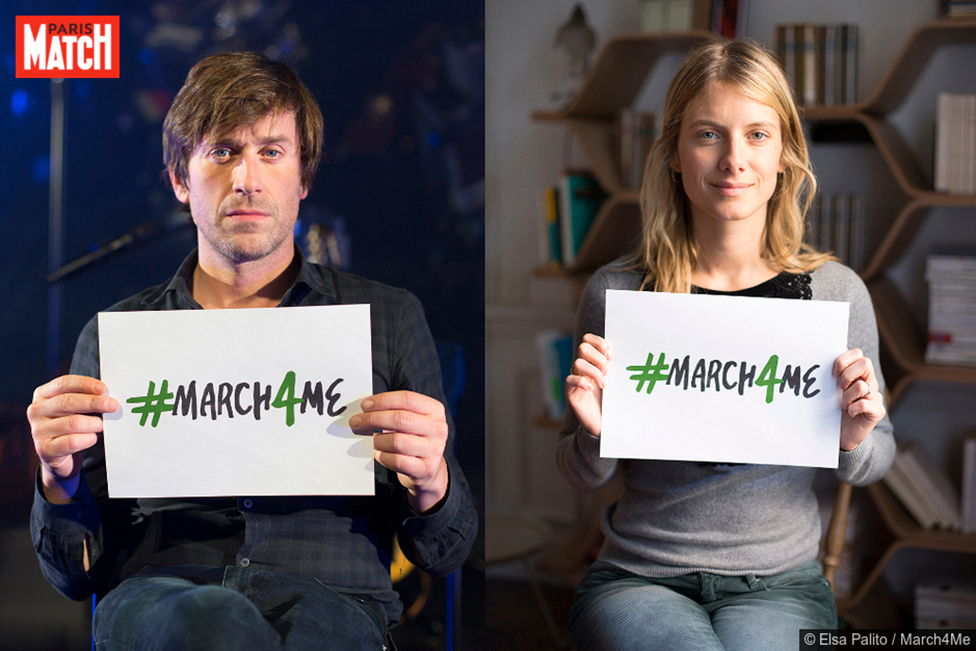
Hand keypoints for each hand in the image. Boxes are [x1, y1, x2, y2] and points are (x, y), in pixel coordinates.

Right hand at [27, 375, 118, 502]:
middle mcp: (36, 410)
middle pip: (68, 402)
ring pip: (73, 423)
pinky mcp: (45, 449)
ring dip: (94, 424)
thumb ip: (87, 398)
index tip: (103, 388)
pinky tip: (92, 438)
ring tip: (101, 425)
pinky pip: (72, 442)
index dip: (84, 384)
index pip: (63, 383)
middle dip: (94, 402)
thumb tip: (108, 396)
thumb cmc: (72, 426)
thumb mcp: (77, 408)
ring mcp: (38, 430)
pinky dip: (88, 439)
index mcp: (43, 395)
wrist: (59, 455)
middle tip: (113, 406)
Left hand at [349, 391, 448, 513]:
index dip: (383, 400)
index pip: (407, 399)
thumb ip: (393, 411)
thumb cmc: (413, 439)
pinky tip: (380, 454)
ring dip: (378, 441)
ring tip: (374, 441)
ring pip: (397, 441)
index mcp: (435, 410)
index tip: (365, 405)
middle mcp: (438, 428)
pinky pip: (397, 461)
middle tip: (356, 422)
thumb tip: (365, 409)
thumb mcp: (410, 421)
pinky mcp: (426, 469)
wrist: (427, 470)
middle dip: (373, 419)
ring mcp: (434, 450)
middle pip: (401, 418)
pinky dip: (383, 457)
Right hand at [566, 333, 610, 437]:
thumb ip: (617, 365)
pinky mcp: (571, 392)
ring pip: (577, 362)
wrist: (605, 423)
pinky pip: (570, 380)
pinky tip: (591, 388)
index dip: (599, 343)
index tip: (610, 356)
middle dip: (598, 357)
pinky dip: (581, 381)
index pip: (589, 339)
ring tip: (603, 384)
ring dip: (593, 371)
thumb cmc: (613, 400)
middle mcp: (583, 367)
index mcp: (593, 360)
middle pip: (583, 347)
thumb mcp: (617, 380)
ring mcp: (576, 379)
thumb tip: (628, 350)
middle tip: (607, 371)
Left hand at [833, 348, 885, 450]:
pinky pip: (865, 404)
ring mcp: (875, 396)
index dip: (843, 360)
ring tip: (843, 405)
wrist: (842, 433)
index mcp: (859, 373)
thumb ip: (833, 373)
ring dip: (847, 396)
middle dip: (847, 374)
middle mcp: (870, 381)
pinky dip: (853, 408)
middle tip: (839, 388)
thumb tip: (824, 353)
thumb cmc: (835, 408)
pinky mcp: (877, 411)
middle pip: (865, 363)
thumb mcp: (832, 388)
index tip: (833, 373)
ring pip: (862, 386)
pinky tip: (850, 413)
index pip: (857, 353)